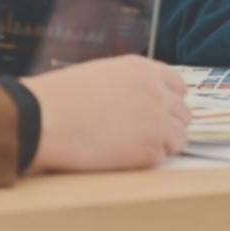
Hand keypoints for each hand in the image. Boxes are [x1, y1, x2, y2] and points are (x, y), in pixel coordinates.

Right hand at [22, 56, 188, 172]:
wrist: (45, 119)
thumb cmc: (61, 97)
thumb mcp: (101, 74)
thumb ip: (129, 85)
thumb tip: (139, 102)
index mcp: (143, 69)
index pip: (179, 85)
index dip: (169, 101)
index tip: (159, 112)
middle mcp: (157, 92)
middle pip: (184, 113)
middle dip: (168, 124)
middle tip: (144, 135)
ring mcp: (157, 121)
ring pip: (179, 138)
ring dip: (161, 144)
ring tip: (131, 147)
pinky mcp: (149, 149)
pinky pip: (160, 158)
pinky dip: (145, 161)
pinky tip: (120, 156)